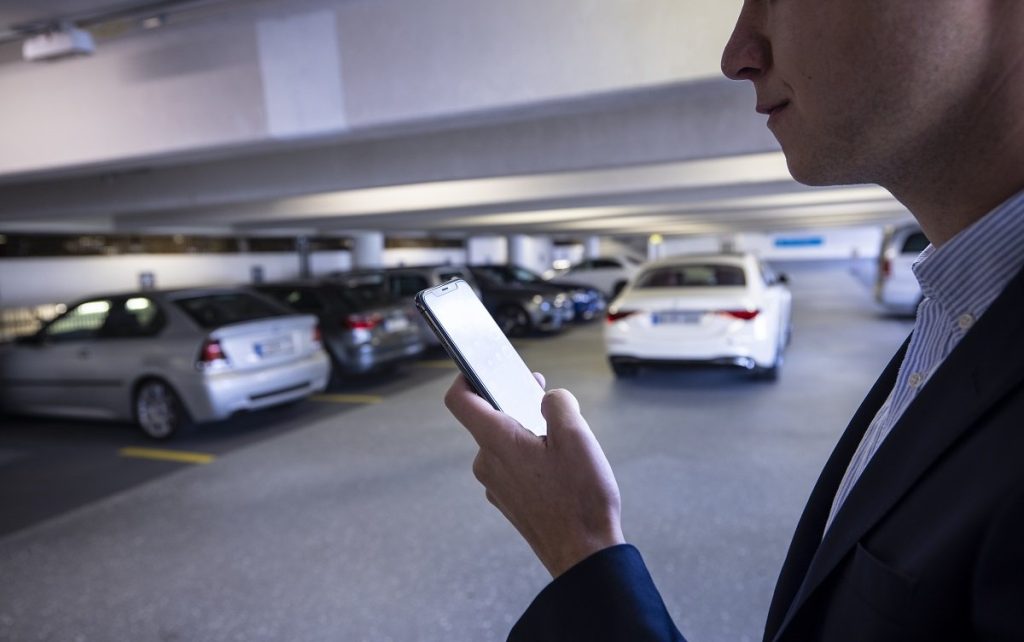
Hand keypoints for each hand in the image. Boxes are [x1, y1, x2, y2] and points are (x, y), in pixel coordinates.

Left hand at [444, 373, 624, 577]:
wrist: (584, 553)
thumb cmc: (579, 498)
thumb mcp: (577, 436)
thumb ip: (557, 403)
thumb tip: (548, 398)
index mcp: (497, 441)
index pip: (460, 400)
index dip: (466, 376)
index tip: (481, 367)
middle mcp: (488, 463)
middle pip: (489, 419)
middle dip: (514, 403)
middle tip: (541, 393)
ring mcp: (496, 485)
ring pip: (504, 444)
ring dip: (527, 432)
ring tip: (561, 438)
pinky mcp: (509, 501)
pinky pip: (512, 466)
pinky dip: (529, 456)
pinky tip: (559, 465)